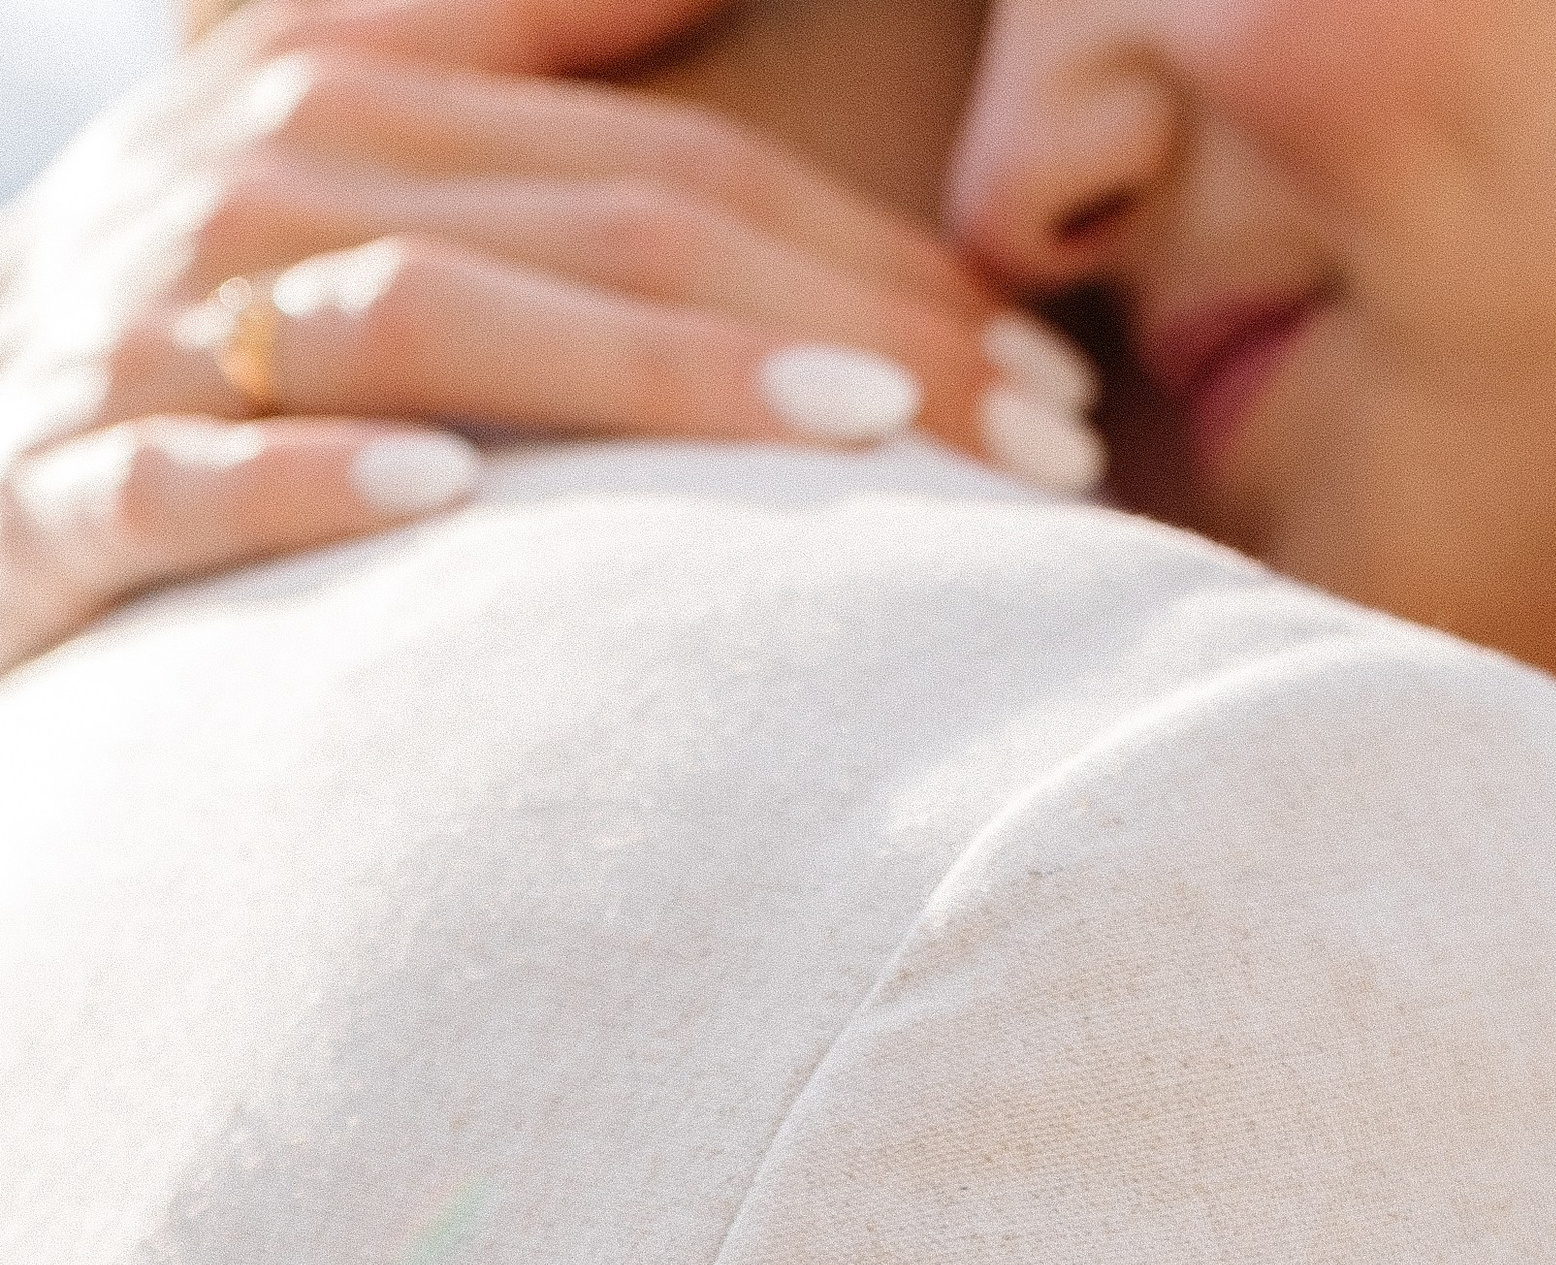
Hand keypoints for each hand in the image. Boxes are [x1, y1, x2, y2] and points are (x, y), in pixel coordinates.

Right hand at [0, 0, 1100, 677]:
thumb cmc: (186, 339)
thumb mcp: (341, 165)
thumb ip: (512, 52)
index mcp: (343, 97)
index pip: (666, 164)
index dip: (873, 255)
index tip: (1044, 369)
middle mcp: (252, 183)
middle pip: (598, 232)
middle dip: (842, 332)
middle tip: (1040, 441)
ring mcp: (149, 335)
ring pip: (436, 326)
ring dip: (654, 387)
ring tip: (856, 444)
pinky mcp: (67, 489)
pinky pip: (196, 481)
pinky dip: (318, 483)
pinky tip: (454, 507)